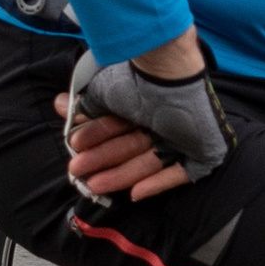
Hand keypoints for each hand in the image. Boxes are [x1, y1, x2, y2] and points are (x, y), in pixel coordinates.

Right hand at [62, 36, 227, 204]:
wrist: (167, 71)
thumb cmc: (136, 77)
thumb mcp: (102, 92)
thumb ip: (85, 104)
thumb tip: (60, 105)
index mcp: (146, 102)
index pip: (119, 128)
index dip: (96, 139)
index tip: (76, 147)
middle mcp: (165, 118)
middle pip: (131, 147)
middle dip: (104, 160)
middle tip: (77, 169)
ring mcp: (185, 134)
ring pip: (150, 162)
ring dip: (122, 175)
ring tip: (94, 184)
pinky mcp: (204, 149)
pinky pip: (181, 173)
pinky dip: (157, 183)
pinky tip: (135, 194)